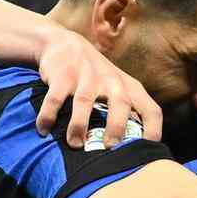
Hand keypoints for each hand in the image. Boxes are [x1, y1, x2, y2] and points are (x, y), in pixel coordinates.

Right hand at [35, 29, 162, 148]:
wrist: (63, 44)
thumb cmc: (96, 77)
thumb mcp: (118, 88)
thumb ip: (128, 114)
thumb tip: (133, 154)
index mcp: (130, 88)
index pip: (151, 110)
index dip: (153, 131)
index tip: (147, 151)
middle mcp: (112, 81)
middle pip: (120, 103)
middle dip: (117, 126)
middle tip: (110, 147)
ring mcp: (86, 76)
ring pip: (85, 102)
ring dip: (79, 125)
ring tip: (75, 145)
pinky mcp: (62, 75)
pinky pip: (55, 98)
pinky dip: (48, 115)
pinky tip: (43, 130)